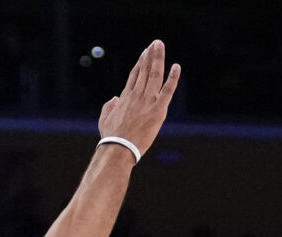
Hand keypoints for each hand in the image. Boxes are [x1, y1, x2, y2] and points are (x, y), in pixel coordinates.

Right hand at [95, 40, 181, 155]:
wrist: (119, 148)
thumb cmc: (111, 137)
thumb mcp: (104, 119)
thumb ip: (109, 106)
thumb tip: (114, 98)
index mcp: (125, 97)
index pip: (135, 75)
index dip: (141, 63)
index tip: (145, 53)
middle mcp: (137, 95)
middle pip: (145, 70)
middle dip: (150, 55)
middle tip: (155, 43)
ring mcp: (148, 101)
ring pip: (155, 75)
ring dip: (158, 58)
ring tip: (160, 46)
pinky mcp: (158, 110)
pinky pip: (167, 90)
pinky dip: (173, 78)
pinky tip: (176, 66)